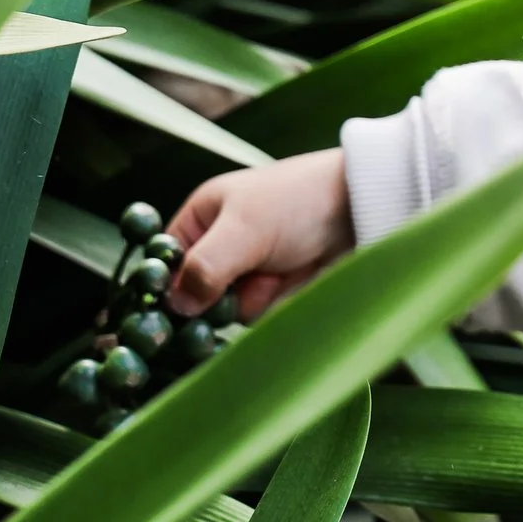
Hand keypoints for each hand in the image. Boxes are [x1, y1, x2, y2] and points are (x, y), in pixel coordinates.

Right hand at [166, 149, 352, 319]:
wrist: (360, 208)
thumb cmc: (298, 203)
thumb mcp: (245, 228)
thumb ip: (205, 266)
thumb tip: (176, 306)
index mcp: (202, 219)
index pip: (164, 264)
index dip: (162, 289)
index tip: (164, 315)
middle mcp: (218, 248)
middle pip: (190, 297)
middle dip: (206, 306)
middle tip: (225, 303)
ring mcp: (245, 274)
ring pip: (222, 313)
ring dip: (244, 306)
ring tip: (273, 278)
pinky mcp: (271, 294)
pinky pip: (253, 318)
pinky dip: (266, 311)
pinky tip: (284, 290)